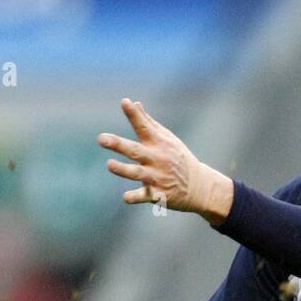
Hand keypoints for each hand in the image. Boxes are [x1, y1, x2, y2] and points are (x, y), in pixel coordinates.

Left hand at [98, 98, 232, 222]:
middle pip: (135, 151)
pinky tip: (125, 197)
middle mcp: (157, 159)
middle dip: (118, 145)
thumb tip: (133, 102)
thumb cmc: (179, 158)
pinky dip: (136, 197)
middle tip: (101, 139)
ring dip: (123, 170)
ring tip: (109, 164)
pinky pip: (145, 196)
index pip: (144, 127)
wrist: (199, 186)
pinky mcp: (159, 195)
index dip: (134, 115)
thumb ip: (147, 123)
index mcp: (158, 143)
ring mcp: (158, 177)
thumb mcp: (167, 139)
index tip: (125, 103)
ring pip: (137, 173)